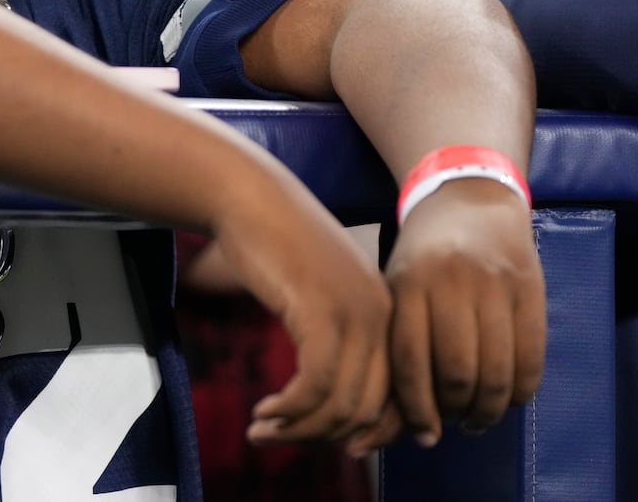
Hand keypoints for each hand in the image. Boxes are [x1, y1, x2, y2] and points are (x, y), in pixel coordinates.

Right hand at [212, 194, 394, 446]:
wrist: (248, 195)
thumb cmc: (273, 241)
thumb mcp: (315, 293)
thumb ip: (329, 335)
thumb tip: (324, 396)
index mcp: (385, 312)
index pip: (389, 396)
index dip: (355, 430)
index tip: (317, 442)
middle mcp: (380, 316)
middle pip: (367, 408)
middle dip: (321, 436)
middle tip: (276, 439)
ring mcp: (354, 314)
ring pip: (341, 404)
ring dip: (299, 429)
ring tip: (261, 431)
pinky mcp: (321, 313)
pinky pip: (315, 386)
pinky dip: (289, 410)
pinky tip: (263, 411)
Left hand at [351, 179, 545, 451]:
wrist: (467, 198)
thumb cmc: (421, 256)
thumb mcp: (395, 288)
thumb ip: (395, 346)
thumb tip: (382, 426)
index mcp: (408, 283)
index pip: (410, 361)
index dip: (417, 409)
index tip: (424, 434)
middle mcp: (451, 282)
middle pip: (458, 373)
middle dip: (457, 411)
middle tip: (455, 422)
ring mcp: (495, 283)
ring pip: (498, 371)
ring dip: (490, 409)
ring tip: (480, 416)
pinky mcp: (530, 288)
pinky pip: (532, 358)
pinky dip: (521, 391)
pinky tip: (509, 398)